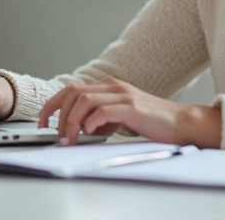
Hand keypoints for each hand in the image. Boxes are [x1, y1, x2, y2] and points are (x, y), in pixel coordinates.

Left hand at [37, 78, 221, 147]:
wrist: (181, 122)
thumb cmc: (152, 121)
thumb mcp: (120, 115)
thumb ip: (101, 116)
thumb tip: (79, 128)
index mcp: (109, 87)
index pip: (71, 89)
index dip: (52, 105)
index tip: (43, 122)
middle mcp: (114, 87)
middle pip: (73, 92)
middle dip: (57, 114)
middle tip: (56, 135)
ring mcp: (123, 95)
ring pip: (83, 100)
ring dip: (71, 121)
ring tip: (71, 139)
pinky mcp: (132, 107)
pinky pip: (102, 110)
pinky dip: (90, 122)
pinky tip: (91, 133)